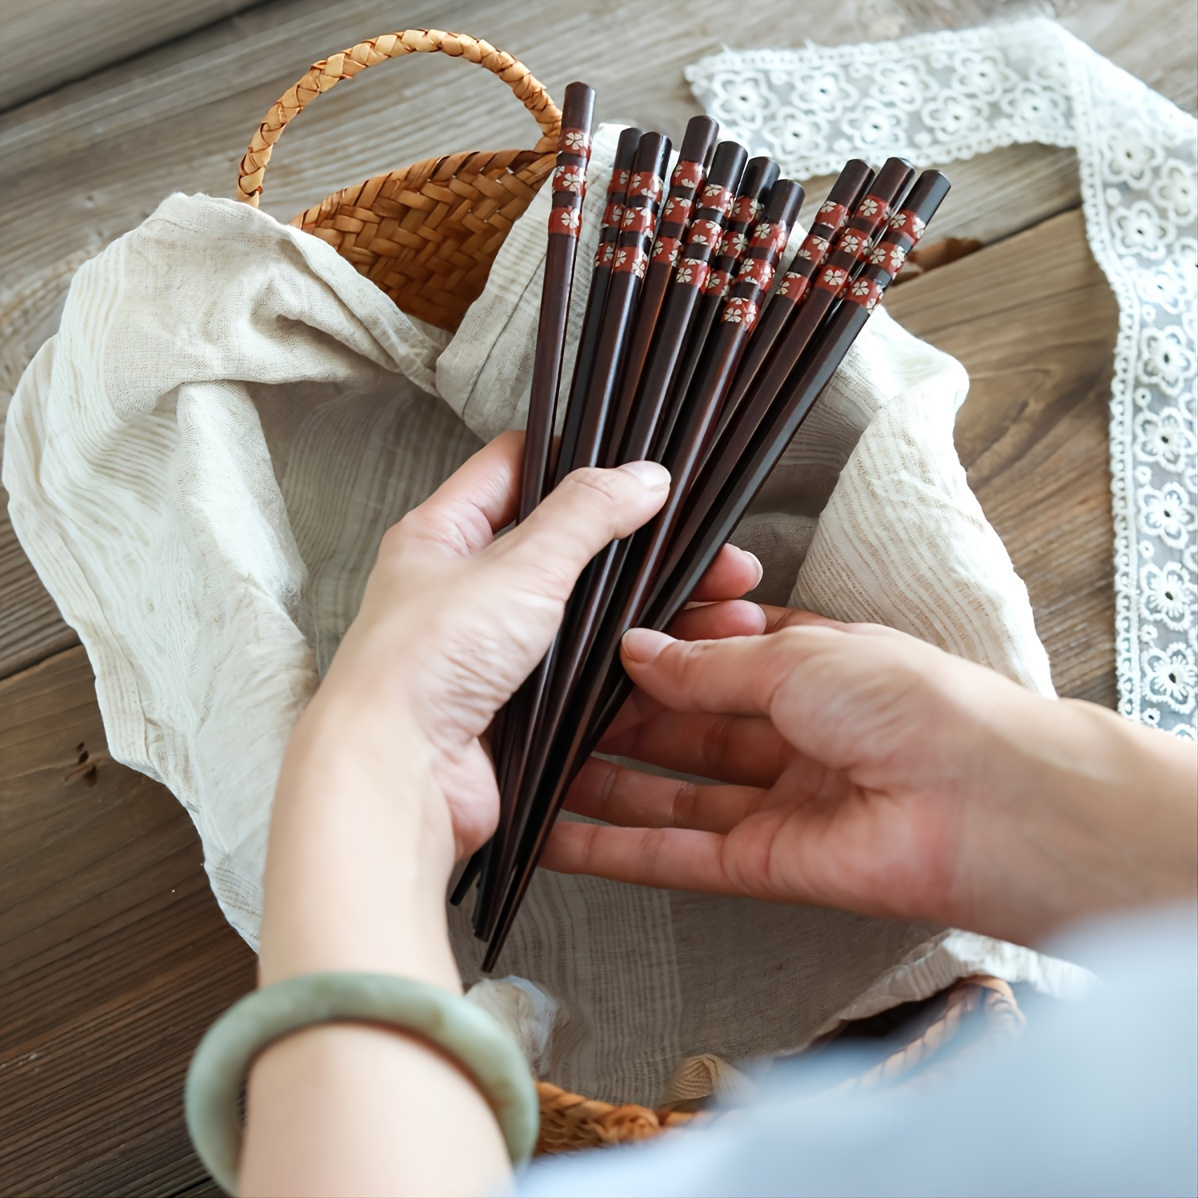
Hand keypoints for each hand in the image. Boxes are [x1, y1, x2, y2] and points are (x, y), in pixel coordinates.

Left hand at [289, 432, 764, 864]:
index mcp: (442, 536)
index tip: (634, 465)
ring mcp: (492, 649)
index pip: (513, 466)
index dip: (573, 457)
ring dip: (644, 608)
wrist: (401, 776)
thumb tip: (639, 476)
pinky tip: (674, 656)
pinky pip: (584, 672)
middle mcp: (464, 588)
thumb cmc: (421, 666)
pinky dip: (629, 665)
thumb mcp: (515, 567)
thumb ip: (584, 515)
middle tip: (699, 547)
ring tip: (712, 605)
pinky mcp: (517, 703)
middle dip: (636, 546)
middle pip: (564, 546)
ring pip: (583, 613)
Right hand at [543, 609, 1196, 945]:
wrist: (983, 802)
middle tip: (546, 709)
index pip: (713, 656)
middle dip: (616, 718)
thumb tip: (638, 651)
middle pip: (682, 727)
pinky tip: (558, 836)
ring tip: (533, 771)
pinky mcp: (761, 867)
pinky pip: (674, 854)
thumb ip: (708, 664)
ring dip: (601, 783)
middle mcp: (789, 736)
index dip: (656, 651)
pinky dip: (614, 849)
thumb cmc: (913, 703)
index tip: (594, 644)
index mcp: (810, 669)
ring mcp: (773, 804)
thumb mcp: (796, 655)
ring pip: (667, 792)